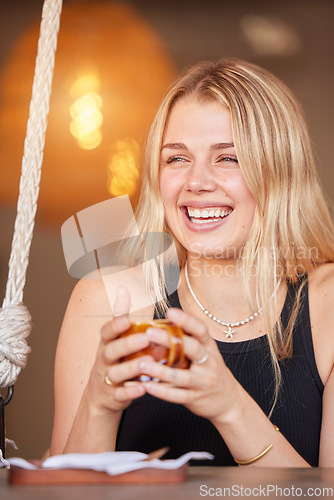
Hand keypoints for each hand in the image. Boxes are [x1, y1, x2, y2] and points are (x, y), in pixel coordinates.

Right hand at [86, 286, 151, 414]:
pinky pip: (121, 394)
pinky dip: (131, 392)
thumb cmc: (113, 360)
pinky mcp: (113, 396)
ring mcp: (107, 379)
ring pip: (116, 373)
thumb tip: (123, 288)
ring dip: (131, 368)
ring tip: (147, 364)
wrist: (100, 396)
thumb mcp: (113, 338)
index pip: (107, 332)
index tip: (127, 320)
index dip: (115, 325)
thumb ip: (119, 315)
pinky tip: (143, 388)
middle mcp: (104, 360)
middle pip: (112, 351)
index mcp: (107, 343)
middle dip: (127, 345)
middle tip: (145, 339)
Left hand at [140, 307, 237, 424]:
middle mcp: (209, 362)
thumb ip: (189, 340)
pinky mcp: (196, 398)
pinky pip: (177, 395)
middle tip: (149, 333)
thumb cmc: (210, 371)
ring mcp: (203, 381)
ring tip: (141, 363)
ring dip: (160, 370)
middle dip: (169, 340)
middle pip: (192, 349)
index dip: (186, 320)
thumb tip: (162, 323)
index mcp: (209, 347)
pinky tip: (147, 386)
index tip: (170, 311)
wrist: (229, 401)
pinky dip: (162, 391)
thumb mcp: (206, 353)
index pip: (201, 330)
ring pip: (181, 376)